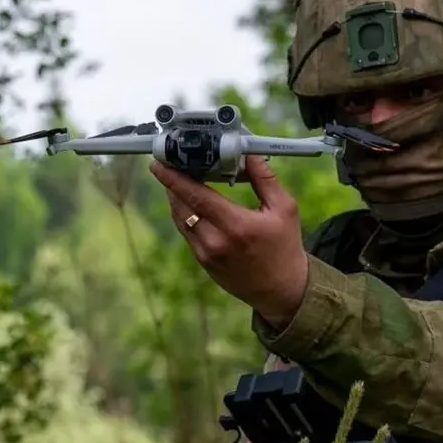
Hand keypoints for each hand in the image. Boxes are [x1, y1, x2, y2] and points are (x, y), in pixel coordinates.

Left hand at [150, 156, 308, 326]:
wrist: (281, 289)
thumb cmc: (285, 246)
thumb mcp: (284, 208)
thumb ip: (264, 179)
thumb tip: (247, 153)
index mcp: (236, 226)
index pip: (196, 197)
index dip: (174, 179)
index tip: (158, 165)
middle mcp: (215, 241)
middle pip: (181, 206)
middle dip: (172, 184)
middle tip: (171, 164)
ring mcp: (206, 254)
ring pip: (180, 219)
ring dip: (176, 198)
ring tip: (179, 179)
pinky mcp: (203, 262)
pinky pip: (187, 232)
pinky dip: (185, 214)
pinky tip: (191, 202)